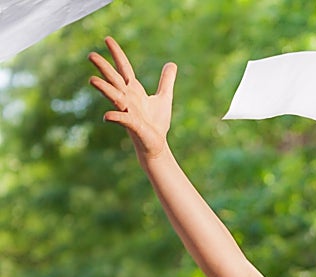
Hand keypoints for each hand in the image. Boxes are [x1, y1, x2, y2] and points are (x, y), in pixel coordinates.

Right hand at [88, 36, 176, 159]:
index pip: (123, 68)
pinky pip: (122, 119)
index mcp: (134, 90)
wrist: (157, 144)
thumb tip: (172, 64)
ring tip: (91, 80)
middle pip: (114, 79)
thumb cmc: (157, 122)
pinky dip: (115, 117)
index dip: (116, 54)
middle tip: (90, 55)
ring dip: (104, 89)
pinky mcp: (132, 125)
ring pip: (114, 97)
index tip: (107, 39)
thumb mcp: (164, 97)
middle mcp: (128, 98)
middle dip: (103, 68)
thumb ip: (166, 81)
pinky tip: (107, 116)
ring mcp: (128, 111)